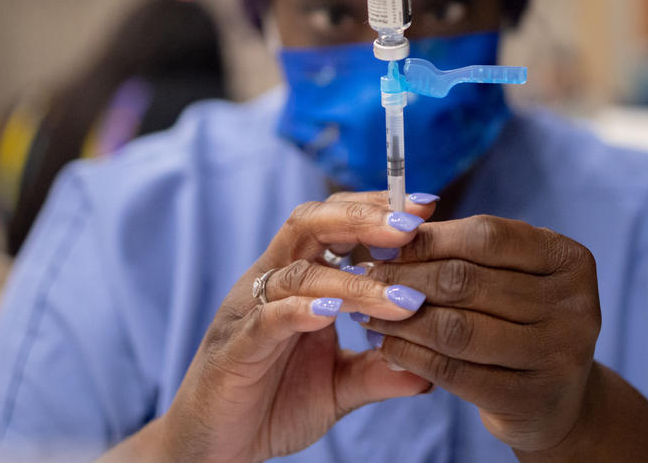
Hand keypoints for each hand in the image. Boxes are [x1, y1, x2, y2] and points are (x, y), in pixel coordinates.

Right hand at [126, 191, 435, 462]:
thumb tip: (432, 371)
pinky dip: (301, 311)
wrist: (215, 447)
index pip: (334, 222)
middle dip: (363, 220)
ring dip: (353, 282)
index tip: (424, 207)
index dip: (375, 209)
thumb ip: (380, 371)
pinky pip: (268, 319)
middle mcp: (272, 283)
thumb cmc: (273, 403)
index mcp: (297, 280)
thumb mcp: (339, 385)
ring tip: (399, 297)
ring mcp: (250, 311)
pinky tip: (333, 315)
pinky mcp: (236, 349)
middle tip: (411, 225)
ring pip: (298, 273)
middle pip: (311, 224)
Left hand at [358, 214, 601, 455]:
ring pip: (456, 328)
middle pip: (467, 281)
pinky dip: (410, 355)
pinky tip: (385, 346)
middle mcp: (574, 305)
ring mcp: (558, 355)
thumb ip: (465, 250)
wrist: (556, 400)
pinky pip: (453, 372)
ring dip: (400, 318)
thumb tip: (393, 227)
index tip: (385, 241)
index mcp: (568, 259)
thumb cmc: (519, 321)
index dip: (429, 238)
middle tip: (367, 276)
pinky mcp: (531, 399)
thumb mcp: (511, 276)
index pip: (487, 237)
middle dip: (406, 277)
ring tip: (368, 311)